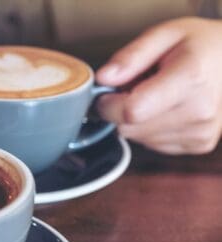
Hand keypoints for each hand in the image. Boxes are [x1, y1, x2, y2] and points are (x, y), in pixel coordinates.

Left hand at [96, 17, 221, 153]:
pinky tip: (165, 110)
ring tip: (155, 96)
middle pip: (130, 128)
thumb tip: (103, 79)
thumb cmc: (199, 45)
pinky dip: (149, 129)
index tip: (108, 92)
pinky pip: (153, 144)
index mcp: (190, 79)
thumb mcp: (164, 34)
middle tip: (136, 88)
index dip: (109, 104)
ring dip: (136, 120)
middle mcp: (199, 111)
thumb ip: (130, 57)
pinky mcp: (198, 144)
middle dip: (120, 110)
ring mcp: (200, 132)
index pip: (131, 111)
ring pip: (138, 138)